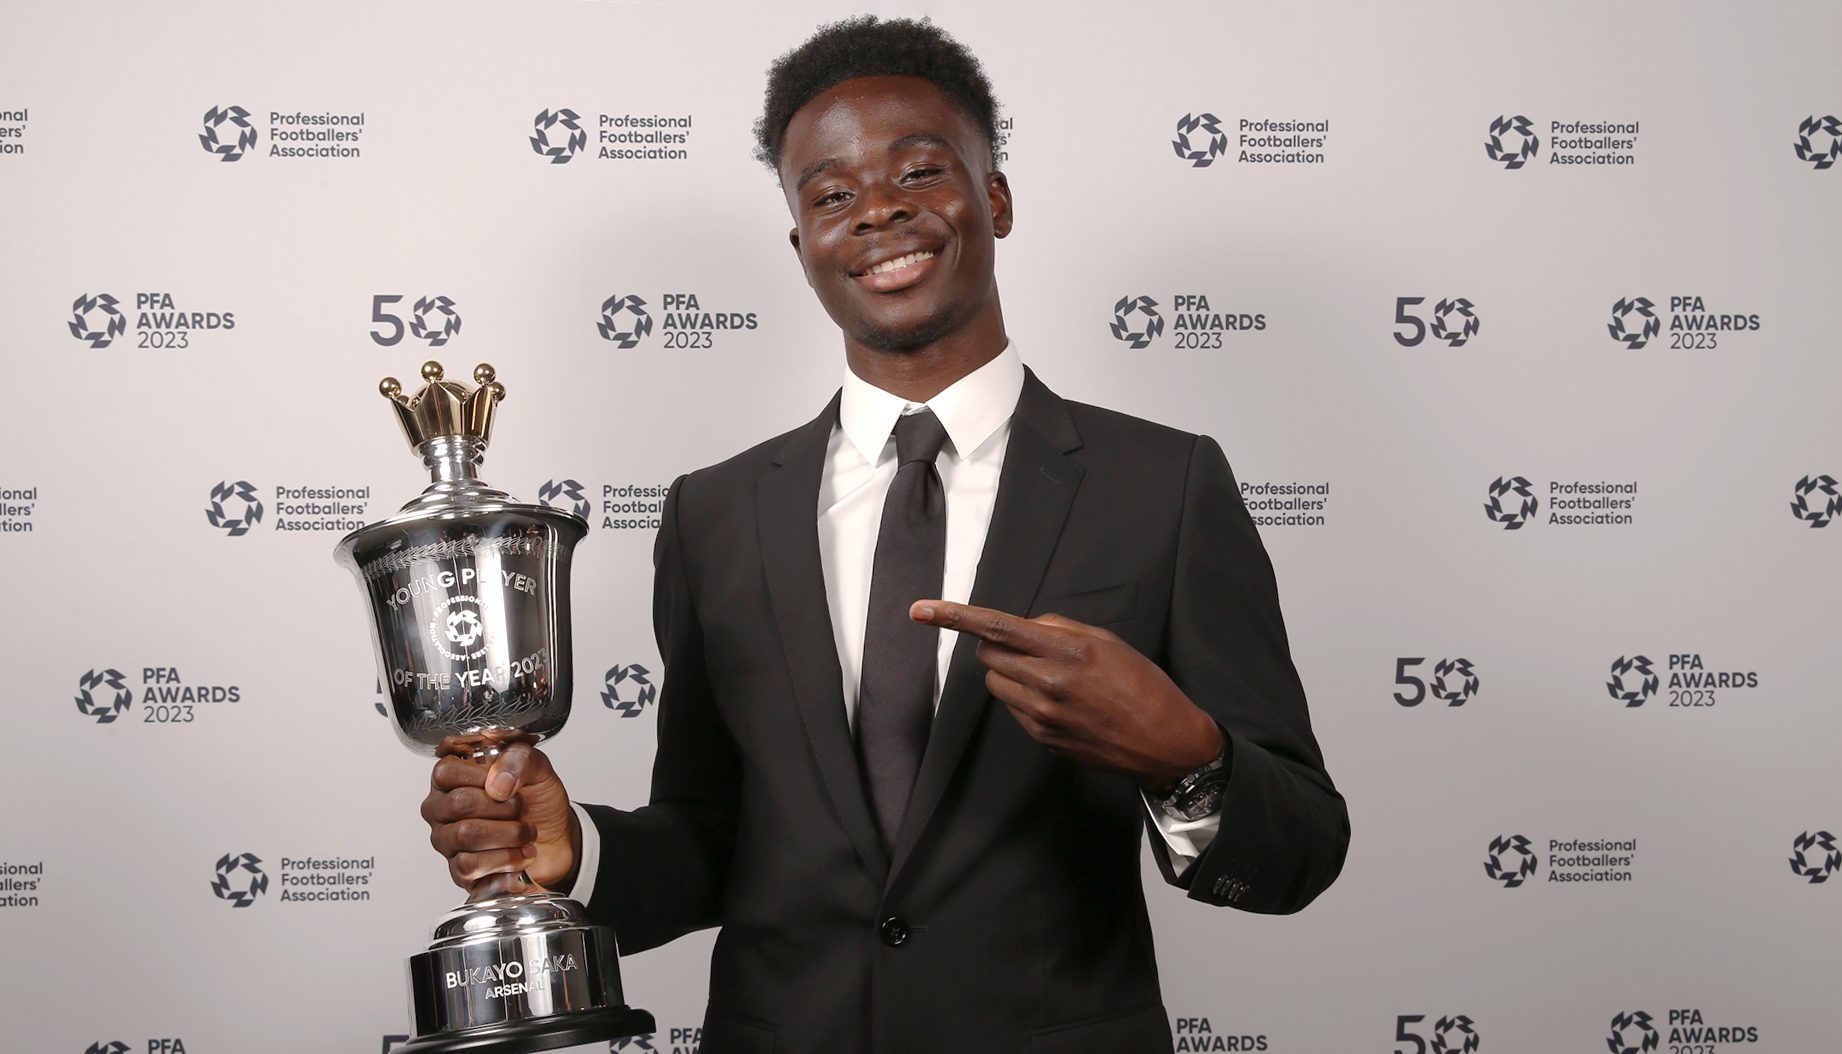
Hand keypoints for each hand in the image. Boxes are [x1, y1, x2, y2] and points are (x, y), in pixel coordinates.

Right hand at [420, 735, 581, 893]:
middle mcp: (441, 809)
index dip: (483, 779)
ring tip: (527, 835)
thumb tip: (497, 784)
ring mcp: (446, 841)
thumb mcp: (537, 767)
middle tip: (524, 811)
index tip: (510, 786)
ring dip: (509, 836)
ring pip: (465, 836)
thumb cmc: (537, 800)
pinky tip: (520, 856)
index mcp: (451, 777)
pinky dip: (506, 861)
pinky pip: (470, 866)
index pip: (446, 773)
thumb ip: (519, 759)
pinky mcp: (459, 871)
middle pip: (459, 804)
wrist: (555, 837)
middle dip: (505, 808)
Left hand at [911, 600, 1223, 793]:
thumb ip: (1060, 629)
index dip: (953, 616)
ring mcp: (1042, 715)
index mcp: (1067, 651)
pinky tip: (1061, 703)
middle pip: (988, 656)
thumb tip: (1024, 627)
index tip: (921, 610)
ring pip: (996, 683)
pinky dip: (1025, 698)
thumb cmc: (1144, 687)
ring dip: (1011, 673)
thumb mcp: (1107, 642)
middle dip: (999, 646)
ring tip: (1051, 678)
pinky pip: (1013, 708)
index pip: (996, 627)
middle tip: (1034, 649)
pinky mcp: (1042, 738)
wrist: (1166, 743)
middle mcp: (1049, 683)